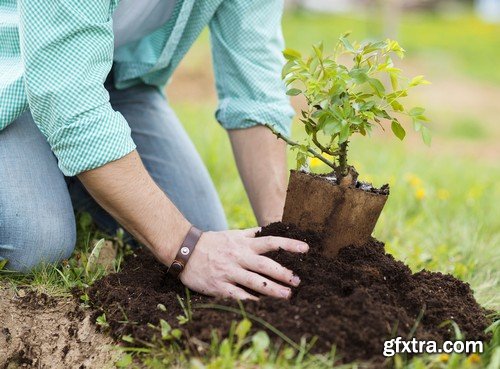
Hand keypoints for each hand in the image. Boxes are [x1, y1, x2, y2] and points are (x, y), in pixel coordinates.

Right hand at [180, 228, 308, 299]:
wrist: (184, 251)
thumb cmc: (212, 243)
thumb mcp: (232, 234)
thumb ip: (251, 234)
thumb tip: (269, 228)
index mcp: (243, 244)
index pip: (271, 242)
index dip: (289, 245)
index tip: (305, 249)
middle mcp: (238, 257)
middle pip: (265, 264)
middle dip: (284, 273)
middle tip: (298, 281)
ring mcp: (229, 272)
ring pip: (255, 282)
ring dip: (273, 289)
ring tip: (288, 296)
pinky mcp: (220, 286)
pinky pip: (238, 295)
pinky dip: (252, 300)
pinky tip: (264, 306)